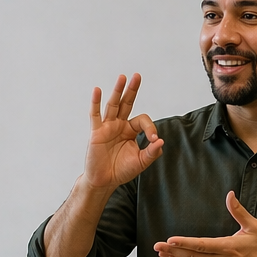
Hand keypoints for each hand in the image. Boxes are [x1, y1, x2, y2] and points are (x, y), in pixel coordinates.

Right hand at [84, 74, 163, 189]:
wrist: (104, 181)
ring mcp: (107, 127)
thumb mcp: (141, 162)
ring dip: (118, 91)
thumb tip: (160, 142)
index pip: (143, 121)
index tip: (154, 139)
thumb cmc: (121, 171)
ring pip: (113, 105)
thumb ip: (151, 152)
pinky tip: (97, 90)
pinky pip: (95, 115)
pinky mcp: (96, 132)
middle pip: (127, 103)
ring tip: (122, 77)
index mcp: (131, 131)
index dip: (150, 128)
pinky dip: (95, 102)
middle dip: (132, 90)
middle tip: (137, 76)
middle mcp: (119, 125)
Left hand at [153, 191, 256, 256]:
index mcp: (228, 247)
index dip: (184, 243)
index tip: (170, 240)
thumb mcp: (253, 227)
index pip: (201, 245)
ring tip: (162, 253)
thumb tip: (230, 195)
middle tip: (156, 247)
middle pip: (192, 256)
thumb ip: (239, 211)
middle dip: (172, 251)